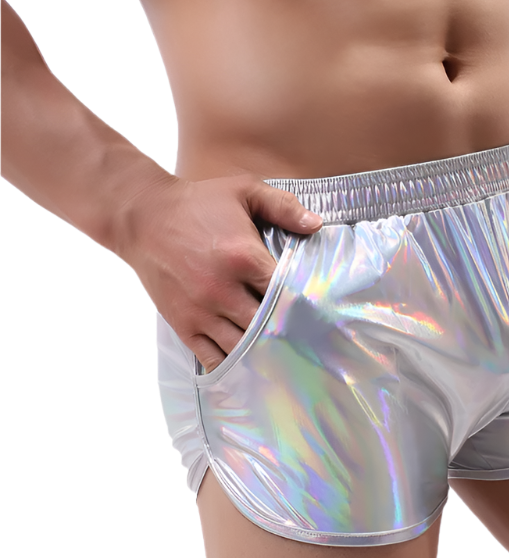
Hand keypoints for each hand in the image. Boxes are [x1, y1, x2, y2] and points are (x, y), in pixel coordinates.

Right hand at [116, 173, 322, 371]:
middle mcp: (223, 289)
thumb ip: (283, 206)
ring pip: (244, 347)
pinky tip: (249, 366)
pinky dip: (233, 365)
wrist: (142, 218)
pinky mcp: (183, 324)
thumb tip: (316, 225)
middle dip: (287, 331)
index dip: (303, 303)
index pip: (286, 292)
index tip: (316, 309)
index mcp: (244, 257)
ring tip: (282, 353)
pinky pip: (213, 357)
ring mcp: (201, 311)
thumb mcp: (244, 191)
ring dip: (263, 351)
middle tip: (306, 338)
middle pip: (268, 325)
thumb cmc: (198, 203)